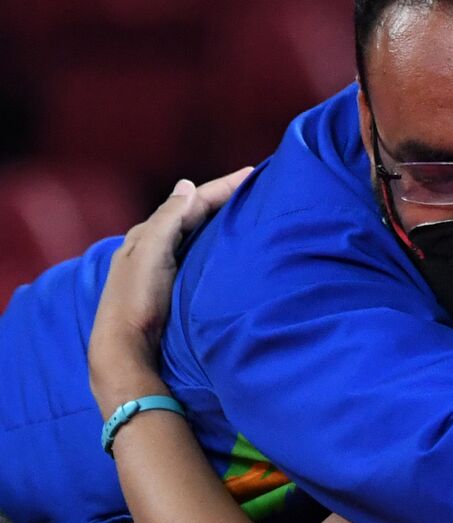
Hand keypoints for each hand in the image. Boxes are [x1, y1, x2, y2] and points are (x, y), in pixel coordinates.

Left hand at [88, 169, 252, 413]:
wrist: (126, 348)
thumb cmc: (136, 300)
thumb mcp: (150, 253)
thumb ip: (168, 219)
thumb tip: (187, 186)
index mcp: (147, 234)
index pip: (190, 201)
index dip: (221, 186)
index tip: (253, 173)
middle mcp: (153, 247)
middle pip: (193, 214)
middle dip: (221, 198)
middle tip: (255, 187)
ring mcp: (162, 268)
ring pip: (195, 233)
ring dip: (218, 219)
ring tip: (245, 210)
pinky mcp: (172, 288)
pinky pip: (197, 253)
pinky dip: (213, 241)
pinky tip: (225, 245)